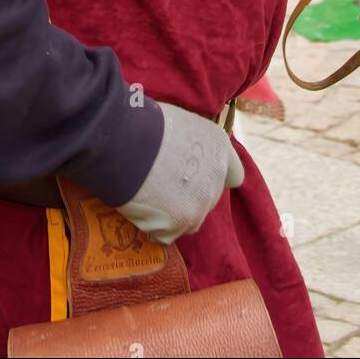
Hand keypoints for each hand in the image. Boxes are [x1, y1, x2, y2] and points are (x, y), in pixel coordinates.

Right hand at [117, 102, 243, 243]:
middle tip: (161, 185)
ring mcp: (199, 204)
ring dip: (171, 215)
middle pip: (207, 200)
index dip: (214, 178)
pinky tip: (139, 208)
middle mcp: (216, 178)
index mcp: (220, 149)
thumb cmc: (146, 124)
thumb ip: (193, 146)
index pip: (234, 176)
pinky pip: (165, 234)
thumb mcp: (182, 125)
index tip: (196, 177)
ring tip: (147, 197)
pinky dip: (152, 227)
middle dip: (189, 197)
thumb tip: (184, 154)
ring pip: (189, 220)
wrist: (125, 142)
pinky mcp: (178, 224)